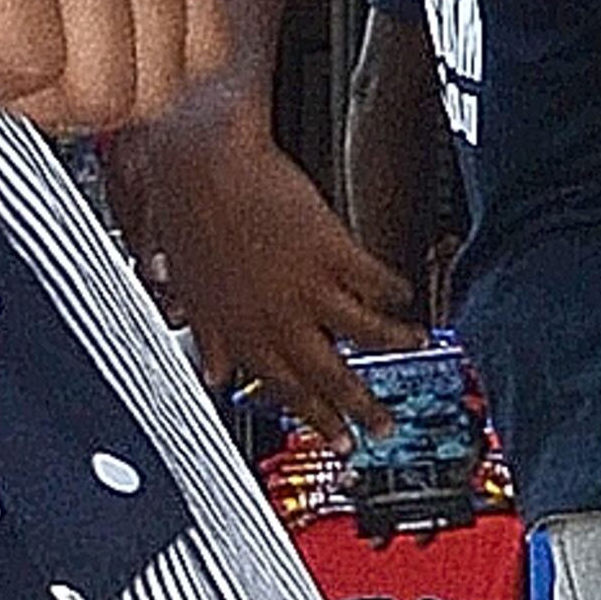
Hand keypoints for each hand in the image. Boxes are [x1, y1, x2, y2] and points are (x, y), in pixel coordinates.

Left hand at [105, 83, 413, 429]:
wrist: (201, 159)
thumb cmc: (186, 213)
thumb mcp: (191, 288)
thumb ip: (208, 334)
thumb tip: (212, 370)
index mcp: (239, 332)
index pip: (283, 390)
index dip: (314, 419)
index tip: (338, 440)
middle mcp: (275, 319)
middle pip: (329, 378)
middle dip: (361, 408)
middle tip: (383, 426)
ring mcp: (306, 287)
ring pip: (363, 334)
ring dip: (393, 344)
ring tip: (414, 345)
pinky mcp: (330, 250)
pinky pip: (374, 283)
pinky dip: (394, 291)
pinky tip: (406, 294)